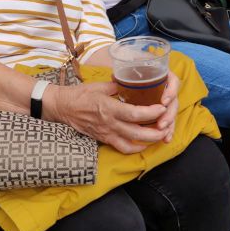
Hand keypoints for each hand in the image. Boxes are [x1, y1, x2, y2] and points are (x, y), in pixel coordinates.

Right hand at [45, 73, 178, 153]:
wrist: (62, 107)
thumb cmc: (80, 94)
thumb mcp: (100, 85)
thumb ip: (118, 86)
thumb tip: (132, 82)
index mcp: (108, 108)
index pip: (134, 113)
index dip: (151, 113)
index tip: (162, 108)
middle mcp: (109, 123)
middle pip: (137, 133)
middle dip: (155, 132)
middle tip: (167, 126)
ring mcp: (106, 133)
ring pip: (132, 143)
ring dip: (148, 142)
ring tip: (160, 136)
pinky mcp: (103, 139)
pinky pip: (122, 148)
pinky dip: (135, 148)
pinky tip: (143, 144)